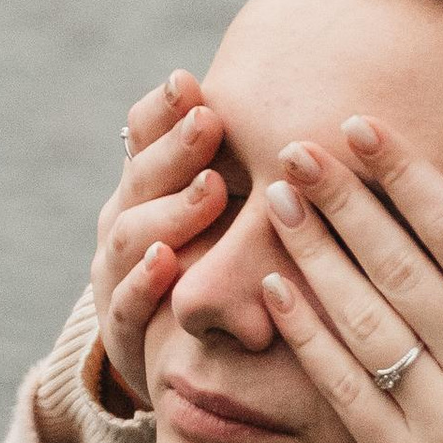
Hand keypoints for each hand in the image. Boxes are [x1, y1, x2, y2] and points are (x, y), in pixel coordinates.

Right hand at [93, 73, 228, 408]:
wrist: (186, 362)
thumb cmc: (229, 266)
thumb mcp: (244, 212)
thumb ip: (261, 166)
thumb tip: (325, 109)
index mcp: (149, 184)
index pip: (144, 132)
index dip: (165, 108)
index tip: (192, 80)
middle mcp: (126, 220)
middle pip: (141, 175)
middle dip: (176, 149)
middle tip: (210, 120)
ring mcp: (117, 273)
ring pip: (133, 233)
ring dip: (172, 211)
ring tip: (208, 188)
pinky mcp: (122, 330)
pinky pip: (127, 303)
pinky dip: (144, 281)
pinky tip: (167, 262)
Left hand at [253, 118, 442, 442]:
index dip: (405, 175)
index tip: (361, 127)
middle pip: (398, 265)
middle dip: (343, 200)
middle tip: (296, 148)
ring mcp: (441, 418)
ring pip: (363, 319)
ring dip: (314, 254)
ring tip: (277, 203)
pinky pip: (345, 388)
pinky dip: (308, 336)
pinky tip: (276, 288)